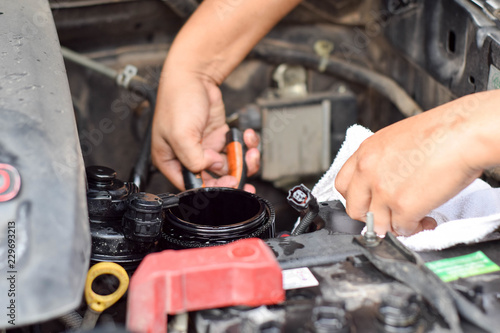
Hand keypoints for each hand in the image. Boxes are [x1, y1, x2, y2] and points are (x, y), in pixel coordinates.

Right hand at [151, 70, 259, 191]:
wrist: (194, 75)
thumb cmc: (178, 100)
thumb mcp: (181, 133)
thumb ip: (193, 158)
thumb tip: (209, 167)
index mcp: (170, 162)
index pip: (192, 186)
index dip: (212, 188)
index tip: (229, 182)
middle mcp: (188, 158)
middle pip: (213, 180)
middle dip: (232, 178)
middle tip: (243, 175)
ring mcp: (206, 148)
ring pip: (229, 167)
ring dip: (243, 161)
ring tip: (249, 151)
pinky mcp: (220, 138)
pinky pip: (236, 150)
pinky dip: (245, 145)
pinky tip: (246, 136)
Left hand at [335, 97, 484, 235]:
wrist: (463, 132)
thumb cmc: (440, 132)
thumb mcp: (396, 140)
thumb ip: (382, 163)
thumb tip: (382, 184)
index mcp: (365, 153)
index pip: (343, 185)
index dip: (356, 198)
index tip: (368, 204)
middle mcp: (368, 171)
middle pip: (354, 209)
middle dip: (371, 217)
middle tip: (389, 216)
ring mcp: (383, 190)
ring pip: (376, 224)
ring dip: (394, 226)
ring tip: (412, 218)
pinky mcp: (402, 206)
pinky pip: (401, 229)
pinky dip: (413, 228)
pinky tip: (425, 218)